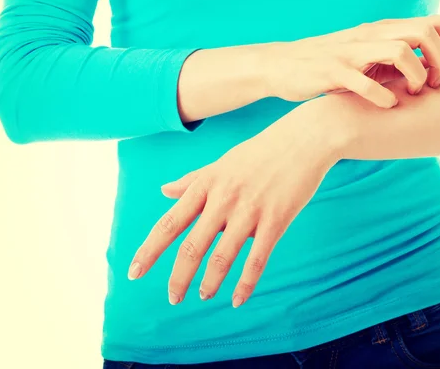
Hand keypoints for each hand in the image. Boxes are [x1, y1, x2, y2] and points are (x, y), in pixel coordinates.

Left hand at [127, 106, 343, 306]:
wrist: (304, 139)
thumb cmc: (261, 151)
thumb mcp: (221, 162)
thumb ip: (192, 179)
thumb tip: (163, 191)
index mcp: (206, 185)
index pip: (169, 223)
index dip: (150, 250)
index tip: (135, 272)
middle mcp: (222, 199)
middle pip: (191, 246)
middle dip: (179, 277)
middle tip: (172, 298)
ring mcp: (249, 211)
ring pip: (221, 256)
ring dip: (210, 282)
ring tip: (203, 295)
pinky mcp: (276, 220)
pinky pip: (257, 259)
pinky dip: (246, 283)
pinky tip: (238, 300)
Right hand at [260, 14, 439, 107]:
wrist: (281, 65)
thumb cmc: (328, 66)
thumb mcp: (366, 57)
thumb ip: (393, 60)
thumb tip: (428, 71)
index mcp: (382, 30)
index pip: (434, 23)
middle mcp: (370, 36)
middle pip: (425, 31)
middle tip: (436, 85)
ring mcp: (351, 53)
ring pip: (400, 52)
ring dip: (417, 76)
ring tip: (413, 94)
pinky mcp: (332, 72)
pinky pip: (365, 82)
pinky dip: (382, 96)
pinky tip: (387, 106)